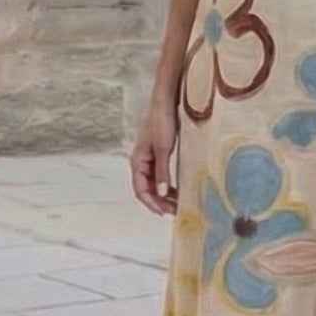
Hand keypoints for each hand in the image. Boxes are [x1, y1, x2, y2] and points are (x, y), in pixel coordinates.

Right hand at [130, 93, 179, 215]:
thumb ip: (162, 172)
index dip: (151, 203)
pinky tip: (176, 190)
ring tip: (177, 204)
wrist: (165, 103)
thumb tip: (162, 194)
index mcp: (137, 161)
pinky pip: (159, 176)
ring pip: (154, 184)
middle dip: (159, 202)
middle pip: (147, 189)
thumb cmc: (161, 122)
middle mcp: (140, 162)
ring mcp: (148, 159)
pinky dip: (166, 185)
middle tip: (174, 211)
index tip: (164, 212)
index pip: (140, 190)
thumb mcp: (163, 149)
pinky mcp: (157, 155)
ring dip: (163, 195)